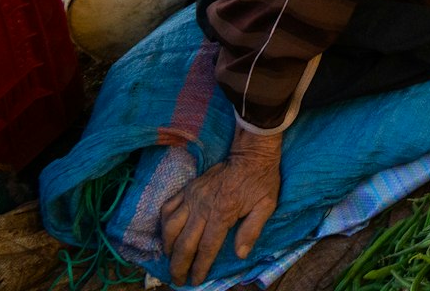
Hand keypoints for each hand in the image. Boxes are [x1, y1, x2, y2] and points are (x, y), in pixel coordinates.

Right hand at [161, 129, 280, 285]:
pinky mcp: (187, 188)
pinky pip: (167, 207)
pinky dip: (163, 223)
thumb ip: (252, 230)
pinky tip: (166, 234)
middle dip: (179, 265)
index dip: (199, 267)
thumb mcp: (267, 204)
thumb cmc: (261, 179)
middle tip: (177, 279)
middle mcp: (203, 207)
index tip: (195, 280)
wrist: (251, 152)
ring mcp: (192, 196)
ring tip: (170, 260)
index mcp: (223, 213)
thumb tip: (241, 254)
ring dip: (167, 247)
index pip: (207, 248)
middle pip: (184, 243)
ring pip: (170, 227)